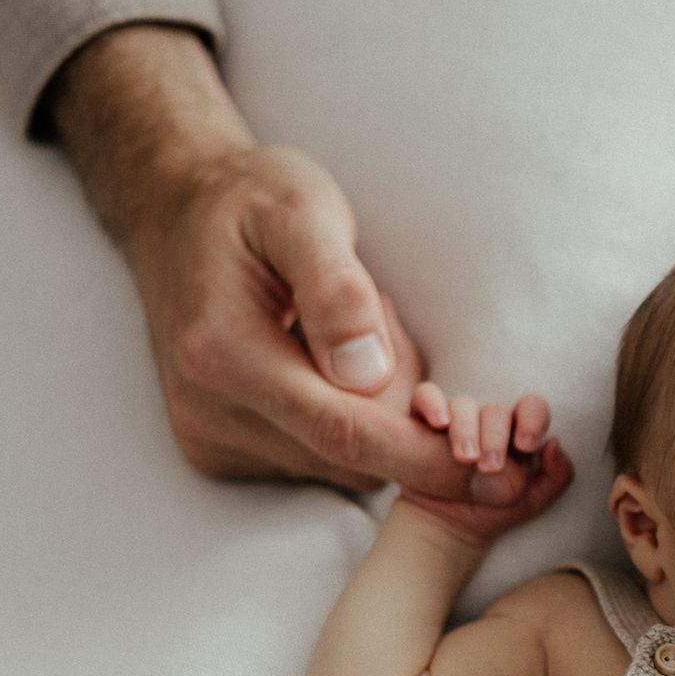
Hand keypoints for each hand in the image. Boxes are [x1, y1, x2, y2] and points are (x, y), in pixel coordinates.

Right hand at [50, 24, 473, 496]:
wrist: (174, 212)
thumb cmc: (251, 200)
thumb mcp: (303, 212)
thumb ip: (336, 289)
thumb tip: (369, 373)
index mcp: (224, 355)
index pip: (346, 435)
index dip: (429, 461)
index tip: (500, 475)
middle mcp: (209, 412)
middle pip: (353, 457)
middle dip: (404, 410)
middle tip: (383, 317)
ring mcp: (210, 438)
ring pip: (340, 464)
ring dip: (377, 413)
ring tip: (352, 331)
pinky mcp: (220, 449)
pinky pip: (316, 458)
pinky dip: (348, 421)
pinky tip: (330, 361)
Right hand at [399, 385, 573, 546]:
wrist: (447, 528)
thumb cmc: (492, 510)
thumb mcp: (532, 501)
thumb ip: (557, 477)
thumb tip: (554, 444)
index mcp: (516, 433)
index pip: (531, 407)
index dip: (532, 418)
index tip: (525, 446)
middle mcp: (486, 421)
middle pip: (495, 410)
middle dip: (495, 438)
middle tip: (490, 468)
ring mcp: (454, 419)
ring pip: (462, 405)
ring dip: (465, 430)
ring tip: (465, 459)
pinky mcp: (422, 420)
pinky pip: (425, 396)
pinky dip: (432, 404)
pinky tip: (439, 423)